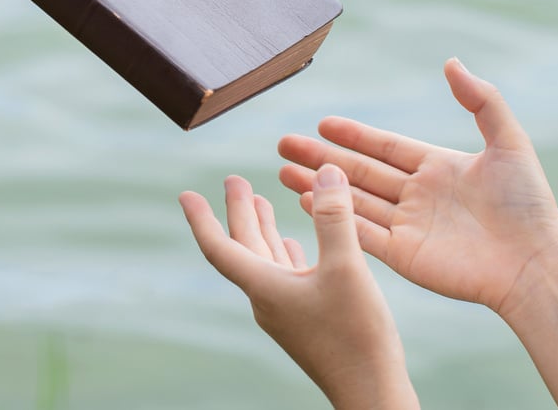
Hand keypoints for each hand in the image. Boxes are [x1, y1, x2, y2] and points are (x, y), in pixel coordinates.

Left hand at [180, 167, 417, 408]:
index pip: (219, 248)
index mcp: (264, 287)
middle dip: (237, 212)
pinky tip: (293, 243)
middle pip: (243, 248)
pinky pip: (286, 277)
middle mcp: (268, 299)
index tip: (185, 195)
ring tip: (260, 201)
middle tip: (233, 180)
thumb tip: (325, 170)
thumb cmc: (357, 337)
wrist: (372, 395)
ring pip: (265, 261)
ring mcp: (287, 312)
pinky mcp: (306, 320)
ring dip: (261, 229)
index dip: (201, 219)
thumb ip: (334, 218)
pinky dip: (285, 253)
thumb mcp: (347, 268)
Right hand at [279, 58, 557, 314]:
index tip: (322, 123)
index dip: (353, 135)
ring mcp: (407, 226)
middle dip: (320, 156)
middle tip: (284, 143)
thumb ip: (481, 101)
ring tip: (282, 171)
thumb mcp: (508, 143)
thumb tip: (452, 63)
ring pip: (352, 200)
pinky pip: (359, 232)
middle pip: (358, 170)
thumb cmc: (528, 205)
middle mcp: (417, 196)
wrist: (535, 263)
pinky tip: (305, 199)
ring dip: (317, 184)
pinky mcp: (403, 255)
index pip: (384, 147)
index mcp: (437, 169)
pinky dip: (332, 216)